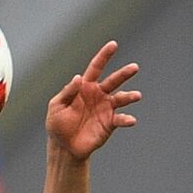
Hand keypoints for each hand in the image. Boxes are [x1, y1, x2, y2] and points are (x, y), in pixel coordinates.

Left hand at [45, 41, 141, 160]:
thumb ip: (67, 92)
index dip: (104, 56)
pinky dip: (126, 119)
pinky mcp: (110, 123)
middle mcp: (99, 95)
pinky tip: (130, 120)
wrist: (64, 147)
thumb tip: (78, 77)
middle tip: (134, 68)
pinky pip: (120, 119)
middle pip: (113, 81)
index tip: (113, 44)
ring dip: (129, 96)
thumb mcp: (56, 106)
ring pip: (121, 98)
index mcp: (85, 87)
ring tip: (136, 96)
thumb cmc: (58, 125)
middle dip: (124, 74)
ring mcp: (106, 108)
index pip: (96, 68)